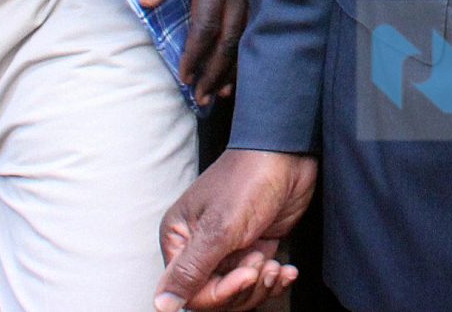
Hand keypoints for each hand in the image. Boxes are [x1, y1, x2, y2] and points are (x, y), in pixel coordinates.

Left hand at [142, 0, 255, 105]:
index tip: (185, 77)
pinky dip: (249, 46)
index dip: (195, 54)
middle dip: (214, 71)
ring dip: (233, 66)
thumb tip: (147, 2)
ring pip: (247, 33)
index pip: (206, 24)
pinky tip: (242, 64)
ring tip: (221, 92)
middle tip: (202, 98)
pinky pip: (257, 20)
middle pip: (229, 37)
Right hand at [153, 147, 317, 311]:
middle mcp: (199, 247)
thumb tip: (161, 304)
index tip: (246, 274)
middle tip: (260, 262)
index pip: (190, 291)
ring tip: (273, 263)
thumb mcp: (219, 229)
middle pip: (215, 295)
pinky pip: (258, 280)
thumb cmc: (250, 179)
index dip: (220, 292)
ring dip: (261, 284)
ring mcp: (228, 248)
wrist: (289, 154)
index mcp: (180, 239)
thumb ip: (190, 271)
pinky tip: (286, 269)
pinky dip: (274, 279)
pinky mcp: (252, 246)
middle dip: (244, 288)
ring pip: (239, 292)